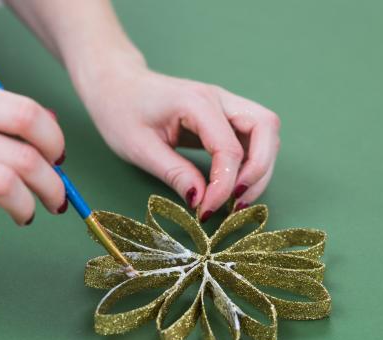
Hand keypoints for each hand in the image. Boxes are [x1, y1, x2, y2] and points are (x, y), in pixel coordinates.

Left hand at [79, 64, 280, 220]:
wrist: (116, 86)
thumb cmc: (121, 111)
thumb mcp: (139, 148)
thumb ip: (174, 173)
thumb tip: (202, 201)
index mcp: (196, 102)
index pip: (229, 148)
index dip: (224, 185)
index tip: (207, 211)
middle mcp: (219, 98)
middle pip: (266, 128)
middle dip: (259, 170)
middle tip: (236, 202)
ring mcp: (225, 104)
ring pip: (266, 132)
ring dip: (260, 168)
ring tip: (237, 199)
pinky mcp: (224, 116)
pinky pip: (253, 138)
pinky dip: (252, 163)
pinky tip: (233, 185)